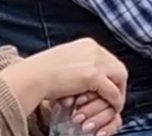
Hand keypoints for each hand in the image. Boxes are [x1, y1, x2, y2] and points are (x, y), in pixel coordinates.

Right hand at [5, 39, 127, 132]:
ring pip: (120, 77)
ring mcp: (95, 61)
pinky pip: (112, 91)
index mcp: (87, 44)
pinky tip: (111, 108)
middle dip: (118, 84)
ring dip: (118, 93)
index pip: (108, 59)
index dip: (110, 75)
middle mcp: (94, 49)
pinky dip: (114, 101)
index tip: (107, 87)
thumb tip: (87, 80)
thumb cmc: (41, 73)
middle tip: (114, 98)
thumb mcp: (65, 62)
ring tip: (113, 105)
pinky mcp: (93, 75)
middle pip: (118, 66)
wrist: (32, 77)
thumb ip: (79, 65)